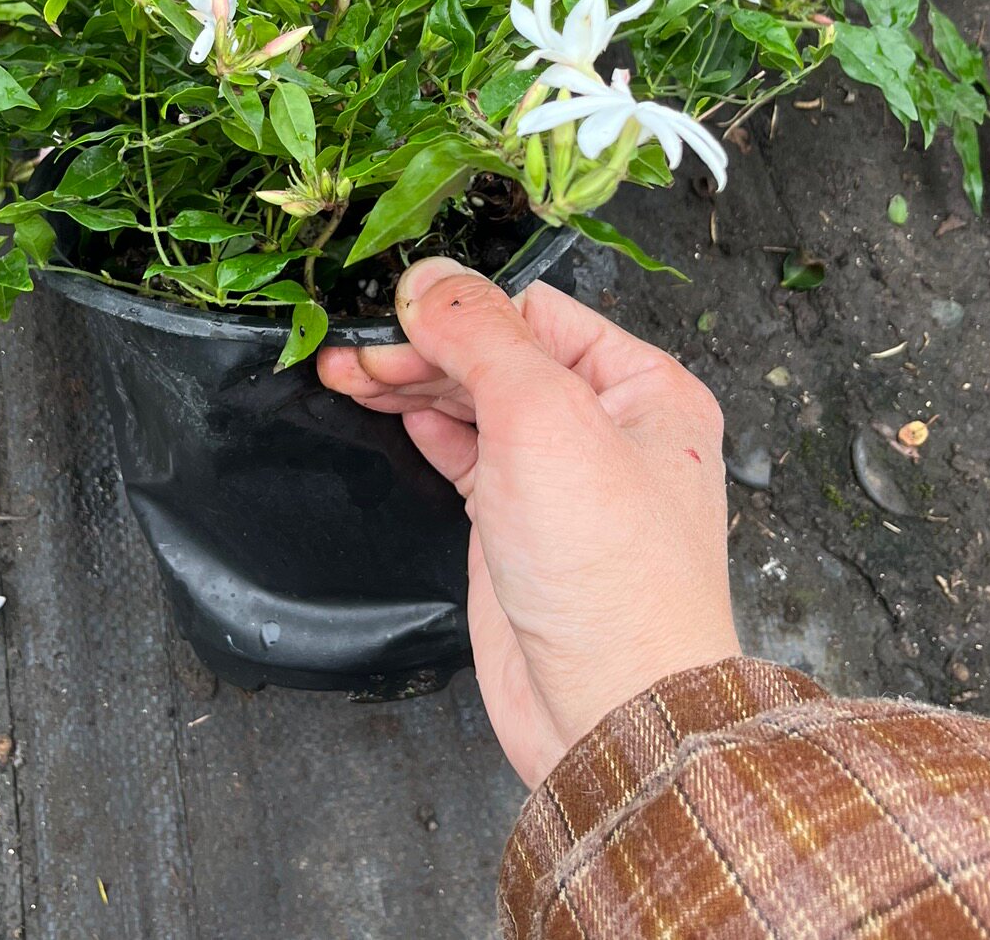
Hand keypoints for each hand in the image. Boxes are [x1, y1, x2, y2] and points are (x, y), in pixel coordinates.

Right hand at [318, 257, 738, 787]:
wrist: (608, 711)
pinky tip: (390, 409)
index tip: (396, 307)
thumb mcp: (544, 419)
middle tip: (356, 350)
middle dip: (425, 347)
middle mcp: (608, 426)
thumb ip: (483, 338)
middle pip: (500, 356)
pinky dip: (425, 428)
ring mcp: (562, 478)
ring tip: (346, 371)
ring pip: (476, 404)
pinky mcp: (519, 525)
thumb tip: (432, 278)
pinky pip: (467, 454)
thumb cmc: (610, 576)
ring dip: (411, 385)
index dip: (463, 307)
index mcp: (643, 387)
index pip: (538, 312)